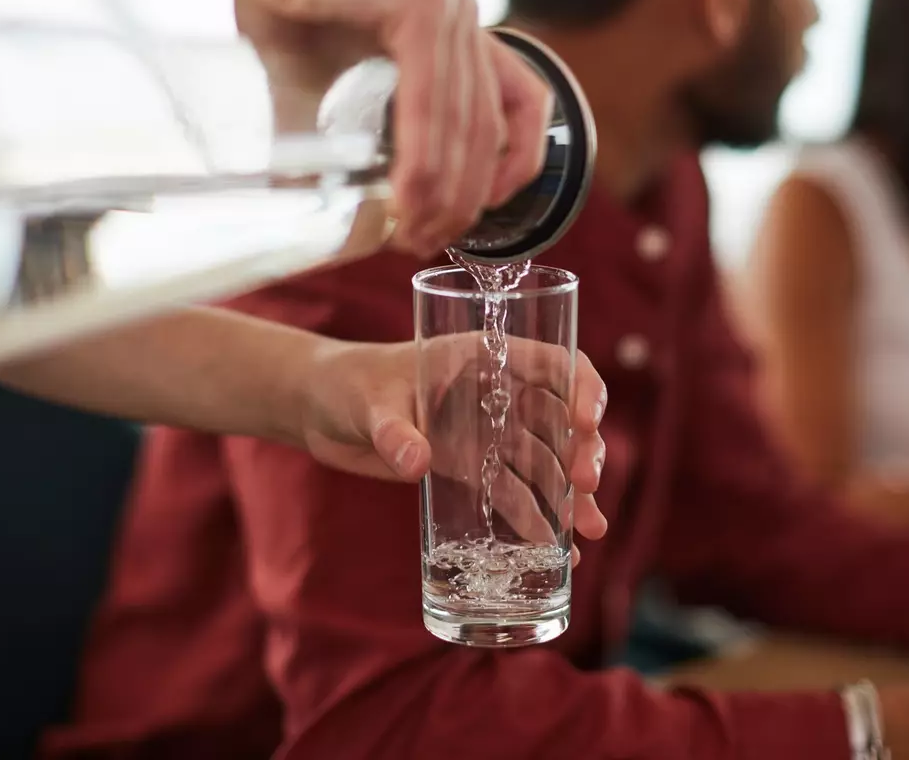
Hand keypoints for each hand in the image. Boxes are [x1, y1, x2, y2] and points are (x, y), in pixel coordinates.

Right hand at [223, 0, 551, 255]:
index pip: (520, 109)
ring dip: (444, 189)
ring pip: (467, 122)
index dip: (511, 171)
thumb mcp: (320, 93)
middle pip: (492, 131)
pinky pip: (432, 98)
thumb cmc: (282, 6)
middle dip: (465, 200)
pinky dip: (422, 154)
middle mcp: (464, 19)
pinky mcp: (421, 5)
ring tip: (414, 231)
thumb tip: (324, 217)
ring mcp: (449, 9)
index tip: (469, 217)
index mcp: (457, 35)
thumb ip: (337, 148)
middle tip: (426, 242)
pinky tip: (406, 193)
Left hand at [295, 335, 607, 554]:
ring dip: (571, 495)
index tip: (587, 421)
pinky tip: (558, 552)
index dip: (580, 387)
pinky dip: (538, 520)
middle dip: (582, 451)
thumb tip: (417, 463)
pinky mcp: (470, 470)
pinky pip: (514, 494)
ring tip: (589, 532)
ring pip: (544, 462)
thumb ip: (393, 431)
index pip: (551, 362)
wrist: (319, 412)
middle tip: (585, 486)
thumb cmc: (346, 385)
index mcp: (482, 357)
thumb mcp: (370, 403)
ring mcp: (485, 434)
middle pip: (559, 418)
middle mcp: (495, 394)